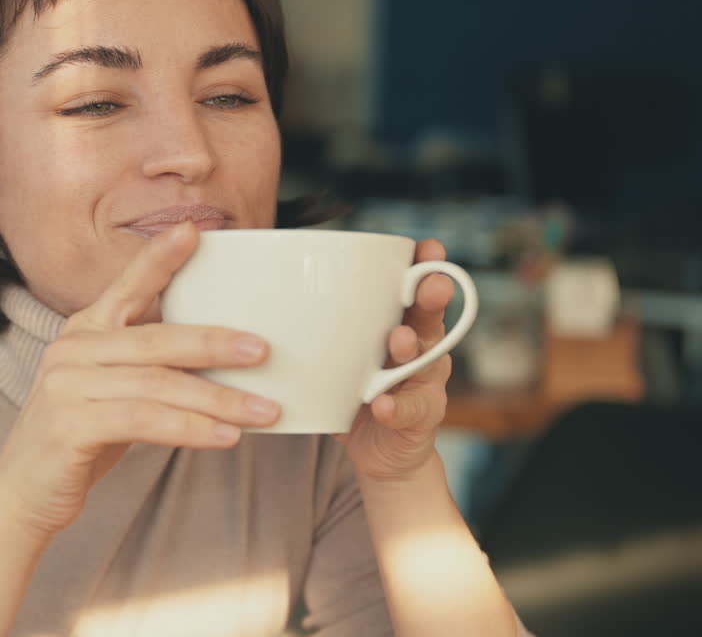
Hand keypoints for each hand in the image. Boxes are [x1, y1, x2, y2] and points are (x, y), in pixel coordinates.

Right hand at [0, 222, 279, 538]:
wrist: (23, 495)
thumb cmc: (82, 439)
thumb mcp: (115, 390)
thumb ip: (152, 365)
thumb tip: (228, 354)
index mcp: (85, 330)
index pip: (128, 285)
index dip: (160, 257)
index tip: (196, 230)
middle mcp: (72, 349)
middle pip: (156, 339)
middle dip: (215, 342)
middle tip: (264, 350)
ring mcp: (66, 387)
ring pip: (157, 384)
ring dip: (217, 398)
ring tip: (264, 410)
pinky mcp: (68, 427)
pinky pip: (143, 421)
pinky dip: (190, 428)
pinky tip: (225, 437)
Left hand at [338, 239, 454, 481]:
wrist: (377, 454)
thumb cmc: (353, 392)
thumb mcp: (340, 354)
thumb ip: (321, 326)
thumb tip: (269, 287)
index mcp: (402, 325)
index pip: (415, 291)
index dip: (426, 267)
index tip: (428, 247)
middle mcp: (420, 350)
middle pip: (430, 319)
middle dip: (431, 298)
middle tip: (430, 285)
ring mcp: (423, 384)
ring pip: (426, 362)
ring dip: (412, 348)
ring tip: (399, 340)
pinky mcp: (419, 419)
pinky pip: (411, 411)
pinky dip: (397, 407)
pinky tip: (384, 404)